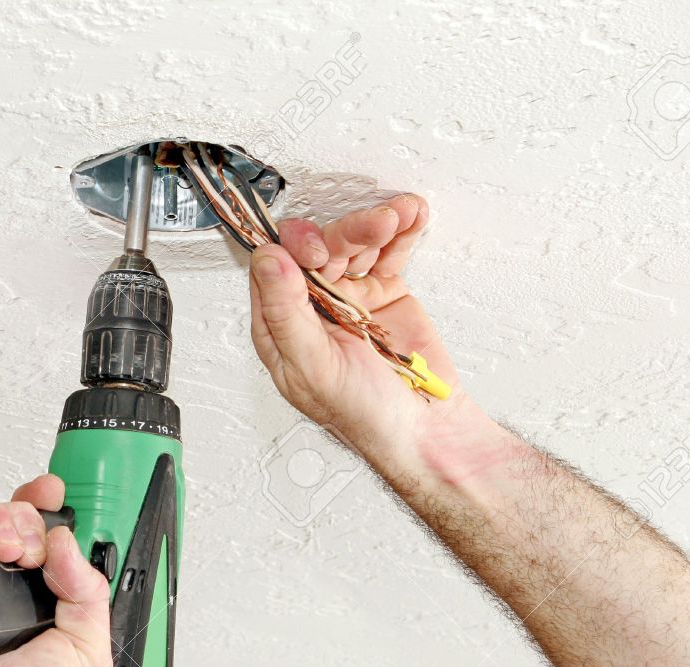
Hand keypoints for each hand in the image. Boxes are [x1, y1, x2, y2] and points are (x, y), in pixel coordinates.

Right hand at [0, 474, 111, 666]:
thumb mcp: (86, 654)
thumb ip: (90, 594)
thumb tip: (67, 542)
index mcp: (37, 601)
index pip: (42, 536)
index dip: (46, 510)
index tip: (53, 496)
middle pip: (4, 519)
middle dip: (20, 518)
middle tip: (26, 549)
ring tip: (3, 550)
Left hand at [248, 195, 465, 462]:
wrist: (423, 429)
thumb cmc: (363, 414)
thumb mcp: (314, 367)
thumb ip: (286, 312)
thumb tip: (267, 262)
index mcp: (280, 325)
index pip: (274, 270)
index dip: (295, 250)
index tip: (317, 248)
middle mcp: (310, 306)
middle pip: (318, 249)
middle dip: (346, 233)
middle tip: (373, 226)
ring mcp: (347, 296)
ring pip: (353, 243)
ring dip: (375, 223)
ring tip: (398, 216)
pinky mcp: (383, 290)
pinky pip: (387, 250)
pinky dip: (401, 229)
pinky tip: (411, 215)